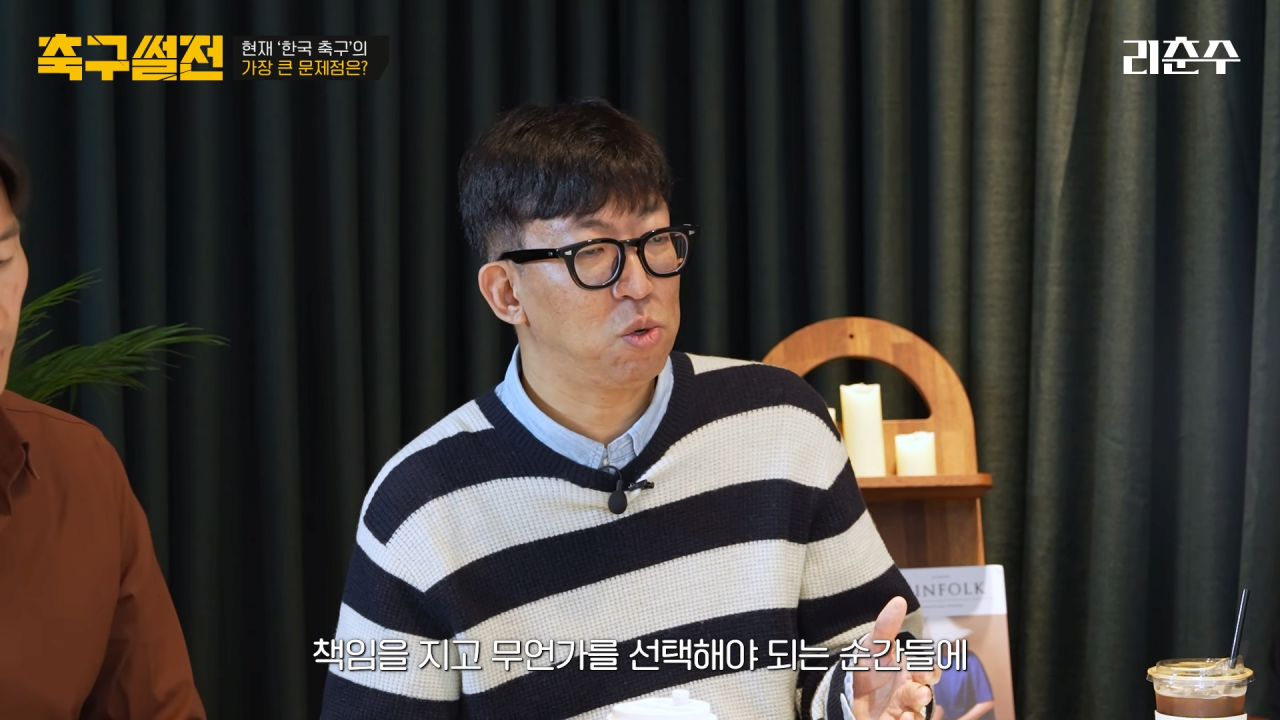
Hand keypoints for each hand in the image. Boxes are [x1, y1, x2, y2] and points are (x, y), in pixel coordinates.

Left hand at [846, 597, 939, 719]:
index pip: (928, 672)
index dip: (929, 672)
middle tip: (919, 692)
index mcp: (908, 672)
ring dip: (915, 715)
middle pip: (922, 694)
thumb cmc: (867, 668)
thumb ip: (885, 627)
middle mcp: (908, 692)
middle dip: (921, 694)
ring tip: (907, 714)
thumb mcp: (872, 647)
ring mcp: (901, 710)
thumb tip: (899, 600)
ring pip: (916, 714)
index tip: (925, 673)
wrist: (845, 693)